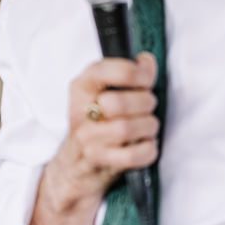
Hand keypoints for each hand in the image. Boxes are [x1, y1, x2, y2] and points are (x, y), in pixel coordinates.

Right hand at [47, 53, 159, 201]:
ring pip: (127, 129)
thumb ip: (130, 75)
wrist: (76, 164)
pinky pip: (134, 155)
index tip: (145, 79)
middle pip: (119, 102)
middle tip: (147, 107)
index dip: (134, 74)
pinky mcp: (98, 160)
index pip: (105, 71)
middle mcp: (80, 112)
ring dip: (148, 128)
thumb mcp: (107, 92)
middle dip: (144, 104)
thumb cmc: (99, 122)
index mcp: (82, 87)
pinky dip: (148, 150)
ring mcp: (87, 138)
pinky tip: (145, 145)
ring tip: (146, 127)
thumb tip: (147, 61)